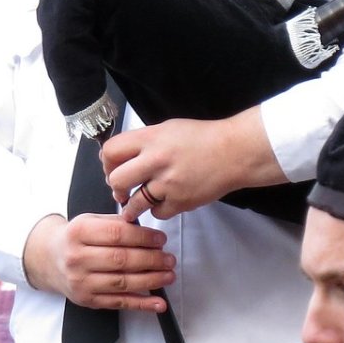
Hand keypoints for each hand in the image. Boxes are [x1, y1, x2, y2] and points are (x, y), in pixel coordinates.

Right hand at [23, 211, 173, 310]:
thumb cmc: (75, 239)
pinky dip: (142, 304)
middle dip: (151, 259)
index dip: (143, 237)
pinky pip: (119, 303)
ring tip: (168, 275)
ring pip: (122, 282)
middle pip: (121, 259)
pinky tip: (158, 303)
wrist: (48, 260)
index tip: (160, 240)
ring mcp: (81, 281)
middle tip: (168, 258)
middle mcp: (77, 258)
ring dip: (151, 280)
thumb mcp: (89, 221)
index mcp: (78, 233)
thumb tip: (147, 232)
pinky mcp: (87, 300)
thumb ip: (116, 223)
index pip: (117, 234)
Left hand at [102, 112, 284, 220]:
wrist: (237, 152)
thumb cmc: (202, 138)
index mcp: (150, 138)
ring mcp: (168, 183)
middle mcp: (156, 160)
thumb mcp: (167, 129)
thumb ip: (142, 142)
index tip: (111, 169)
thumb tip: (116, 157)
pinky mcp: (181, 201)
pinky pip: (156, 214)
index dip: (106, 163)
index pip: (110, 151)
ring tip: (134, 203)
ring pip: (133, 202)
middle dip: (115, 187)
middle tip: (121, 189)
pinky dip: (157, 211)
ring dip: (131, 205)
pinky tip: (163, 203)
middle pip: (116, 180)